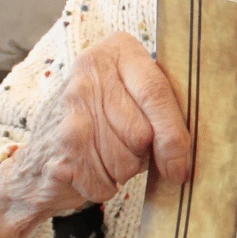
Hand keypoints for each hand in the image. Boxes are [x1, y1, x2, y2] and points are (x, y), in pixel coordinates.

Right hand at [0, 33, 190, 237]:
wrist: (39, 154)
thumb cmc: (101, 117)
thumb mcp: (130, 90)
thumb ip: (162, 99)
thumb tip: (197, 141)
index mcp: (117, 51)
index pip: (157, 92)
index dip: (174, 133)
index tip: (183, 163)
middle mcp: (88, 75)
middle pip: (142, 132)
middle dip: (145, 153)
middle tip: (132, 147)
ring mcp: (69, 112)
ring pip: (125, 160)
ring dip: (124, 170)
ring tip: (108, 155)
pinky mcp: (59, 149)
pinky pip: (103, 182)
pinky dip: (104, 187)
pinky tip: (91, 170)